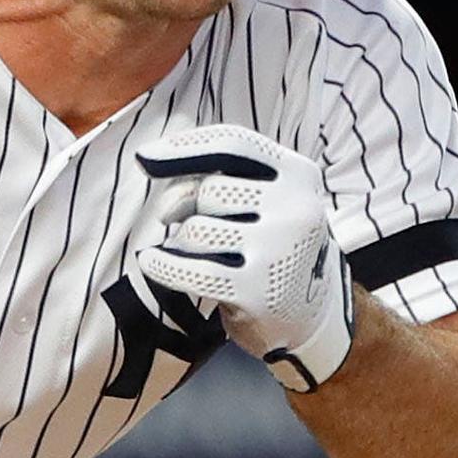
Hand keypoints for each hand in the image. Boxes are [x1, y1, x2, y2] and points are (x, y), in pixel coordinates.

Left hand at [127, 123, 353, 391]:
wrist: (312, 312)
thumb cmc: (274, 245)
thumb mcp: (271, 199)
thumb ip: (226, 175)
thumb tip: (154, 159)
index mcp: (299, 174)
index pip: (234, 145)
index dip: (185, 148)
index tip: (146, 156)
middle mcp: (295, 208)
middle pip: (208, 191)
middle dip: (180, 203)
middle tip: (171, 217)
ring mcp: (278, 251)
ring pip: (196, 231)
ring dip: (180, 240)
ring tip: (191, 250)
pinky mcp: (258, 291)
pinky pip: (190, 271)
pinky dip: (162, 265)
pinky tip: (150, 261)